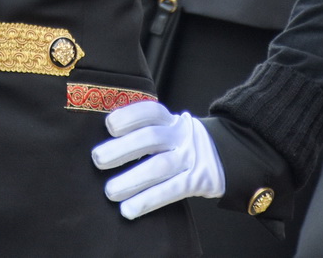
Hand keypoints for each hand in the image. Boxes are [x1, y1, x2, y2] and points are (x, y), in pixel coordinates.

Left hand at [91, 101, 224, 219]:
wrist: (224, 156)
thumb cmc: (179, 144)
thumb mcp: (168, 130)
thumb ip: (143, 131)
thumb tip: (102, 144)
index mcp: (170, 120)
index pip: (150, 112)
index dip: (129, 116)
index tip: (109, 126)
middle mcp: (180, 135)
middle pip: (151, 137)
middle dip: (122, 148)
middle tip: (98, 159)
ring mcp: (190, 157)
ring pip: (160, 167)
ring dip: (132, 180)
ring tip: (110, 191)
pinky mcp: (199, 181)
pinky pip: (172, 191)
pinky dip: (148, 201)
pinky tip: (129, 210)